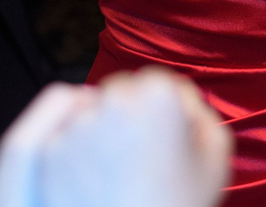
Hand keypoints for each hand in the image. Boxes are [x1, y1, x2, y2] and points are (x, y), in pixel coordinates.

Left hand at [0, 70, 230, 206]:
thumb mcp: (216, 157)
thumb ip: (202, 115)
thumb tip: (183, 102)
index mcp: (159, 96)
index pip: (159, 82)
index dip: (164, 111)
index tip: (166, 137)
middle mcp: (112, 101)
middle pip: (121, 92)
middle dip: (130, 116)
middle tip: (142, 157)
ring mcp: (77, 126)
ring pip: (92, 113)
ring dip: (103, 132)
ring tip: (119, 174)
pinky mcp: (49, 153)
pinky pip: (67, 139)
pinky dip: (78, 154)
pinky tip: (97, 183)